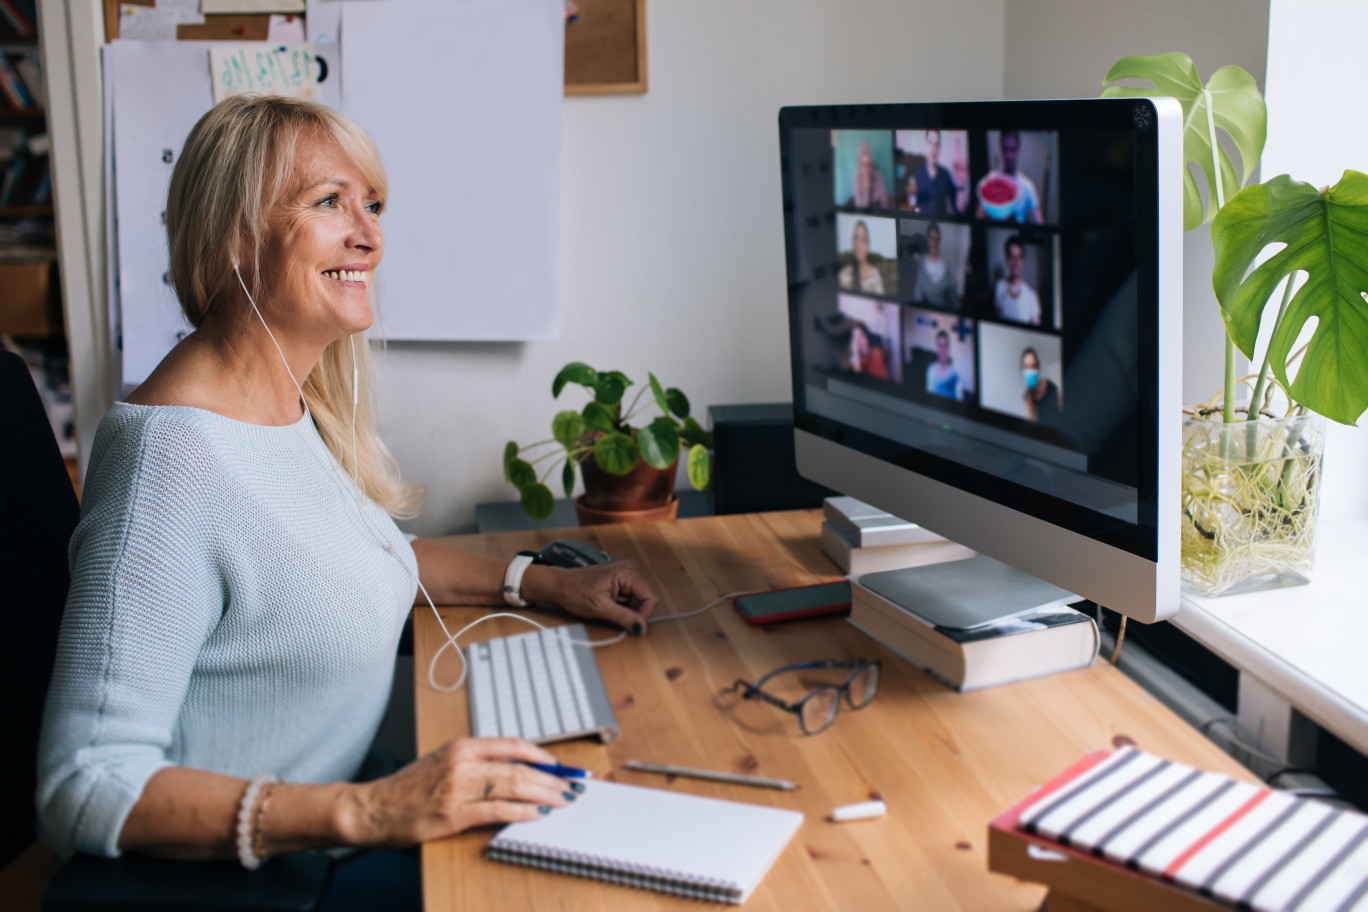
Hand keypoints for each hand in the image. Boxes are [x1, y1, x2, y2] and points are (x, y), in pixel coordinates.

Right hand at [343, 738, 575, 847]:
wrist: (373, 808)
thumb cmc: (408, 788)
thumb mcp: (443, 762)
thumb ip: (477, 762)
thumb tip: (517, 771)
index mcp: (462, 746)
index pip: (513, 745)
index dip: (543, 756)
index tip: (562, 766)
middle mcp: (463, 762)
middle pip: (520, 767)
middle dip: (552, 778)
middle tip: (574, 786)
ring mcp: (459, 788)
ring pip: (514, 786)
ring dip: (545, 795)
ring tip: (564, 801)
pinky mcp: (454, 814)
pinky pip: (497, 811)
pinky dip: (523, 813)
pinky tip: (538, 815)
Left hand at [524, 561, 660, 634]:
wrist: (560, 584)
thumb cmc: (575, 592)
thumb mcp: (600, 608)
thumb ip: (624, 617)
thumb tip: (641, 627)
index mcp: (627, 572)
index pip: (650, 597)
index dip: (643, 614)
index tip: (632, 624)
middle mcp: (630, 568)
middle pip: (647, 597)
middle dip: (636, 611)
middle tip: (617, 615)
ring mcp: (626, 572)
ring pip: (641, 597)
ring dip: (630, 608)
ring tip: (611, 608)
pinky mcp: (622, 577)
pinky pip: (633, 594)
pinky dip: (625, 604)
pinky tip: (612, 604)